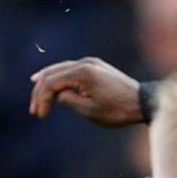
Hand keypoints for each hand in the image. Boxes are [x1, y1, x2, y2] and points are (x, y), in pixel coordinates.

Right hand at [27, 57, 145, 124]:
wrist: (142, 102)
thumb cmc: (118, 110)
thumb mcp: (90, 111)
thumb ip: (69, 100)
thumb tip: (57, 95)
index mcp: (83, 73)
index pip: (52, 82)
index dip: (42, 99)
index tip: (41, 115)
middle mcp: (85, 63)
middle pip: (52, 73)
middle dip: (40, 91)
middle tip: (34, 110)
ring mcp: (90, 63)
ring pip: (59, 68)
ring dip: (46, 83)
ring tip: (36, 95)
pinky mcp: (94, 66)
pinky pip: (70, 69)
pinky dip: (58, 77)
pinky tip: (50, 82)